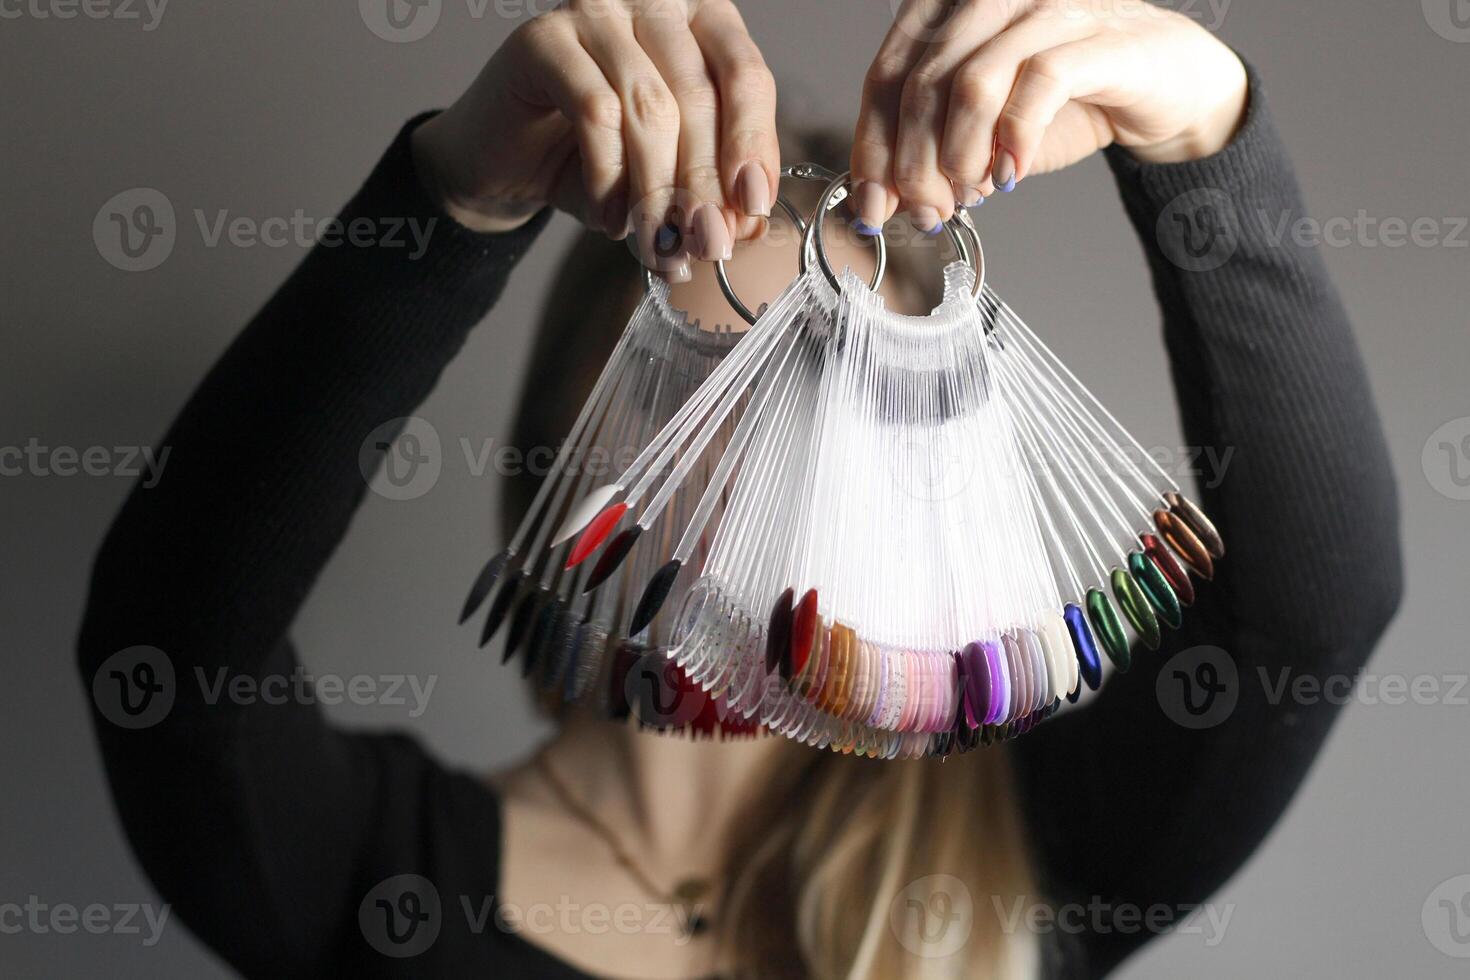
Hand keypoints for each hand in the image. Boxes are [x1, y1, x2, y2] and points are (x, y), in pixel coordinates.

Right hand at [411, 0, 779, 278]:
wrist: (505, 164)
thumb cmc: (592, 160)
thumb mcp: (668, 173)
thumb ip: (711, 187)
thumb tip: (747, 226)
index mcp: (699, 20)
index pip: (744, 76)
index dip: (752, 144)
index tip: (751, 207)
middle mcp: (652, 3)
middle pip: (698, 95)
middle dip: (704, 183)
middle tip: (705, 243)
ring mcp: (595, 12)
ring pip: (649, 107)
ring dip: (657, 189)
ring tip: (656, 240)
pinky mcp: (543, 39)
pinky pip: (595, 111)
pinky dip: (608, 177)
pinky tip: (610, 218)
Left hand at [849, 0, 1248, 230]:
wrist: (1162, 84)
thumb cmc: (1065, 100)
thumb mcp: (982, 133)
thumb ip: (931, 155)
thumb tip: (878, 203)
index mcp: (950, 8)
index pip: (887, 77)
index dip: (873, 146)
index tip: (871, 206)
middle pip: (921, 84)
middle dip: (914, 164)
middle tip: (925, 212)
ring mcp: (1045, 9)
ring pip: (970, 83)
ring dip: (959, 156)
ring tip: (969, 196)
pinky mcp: (1095, 37)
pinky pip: (1037, 86)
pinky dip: (1015, 142)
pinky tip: (1010, 177)